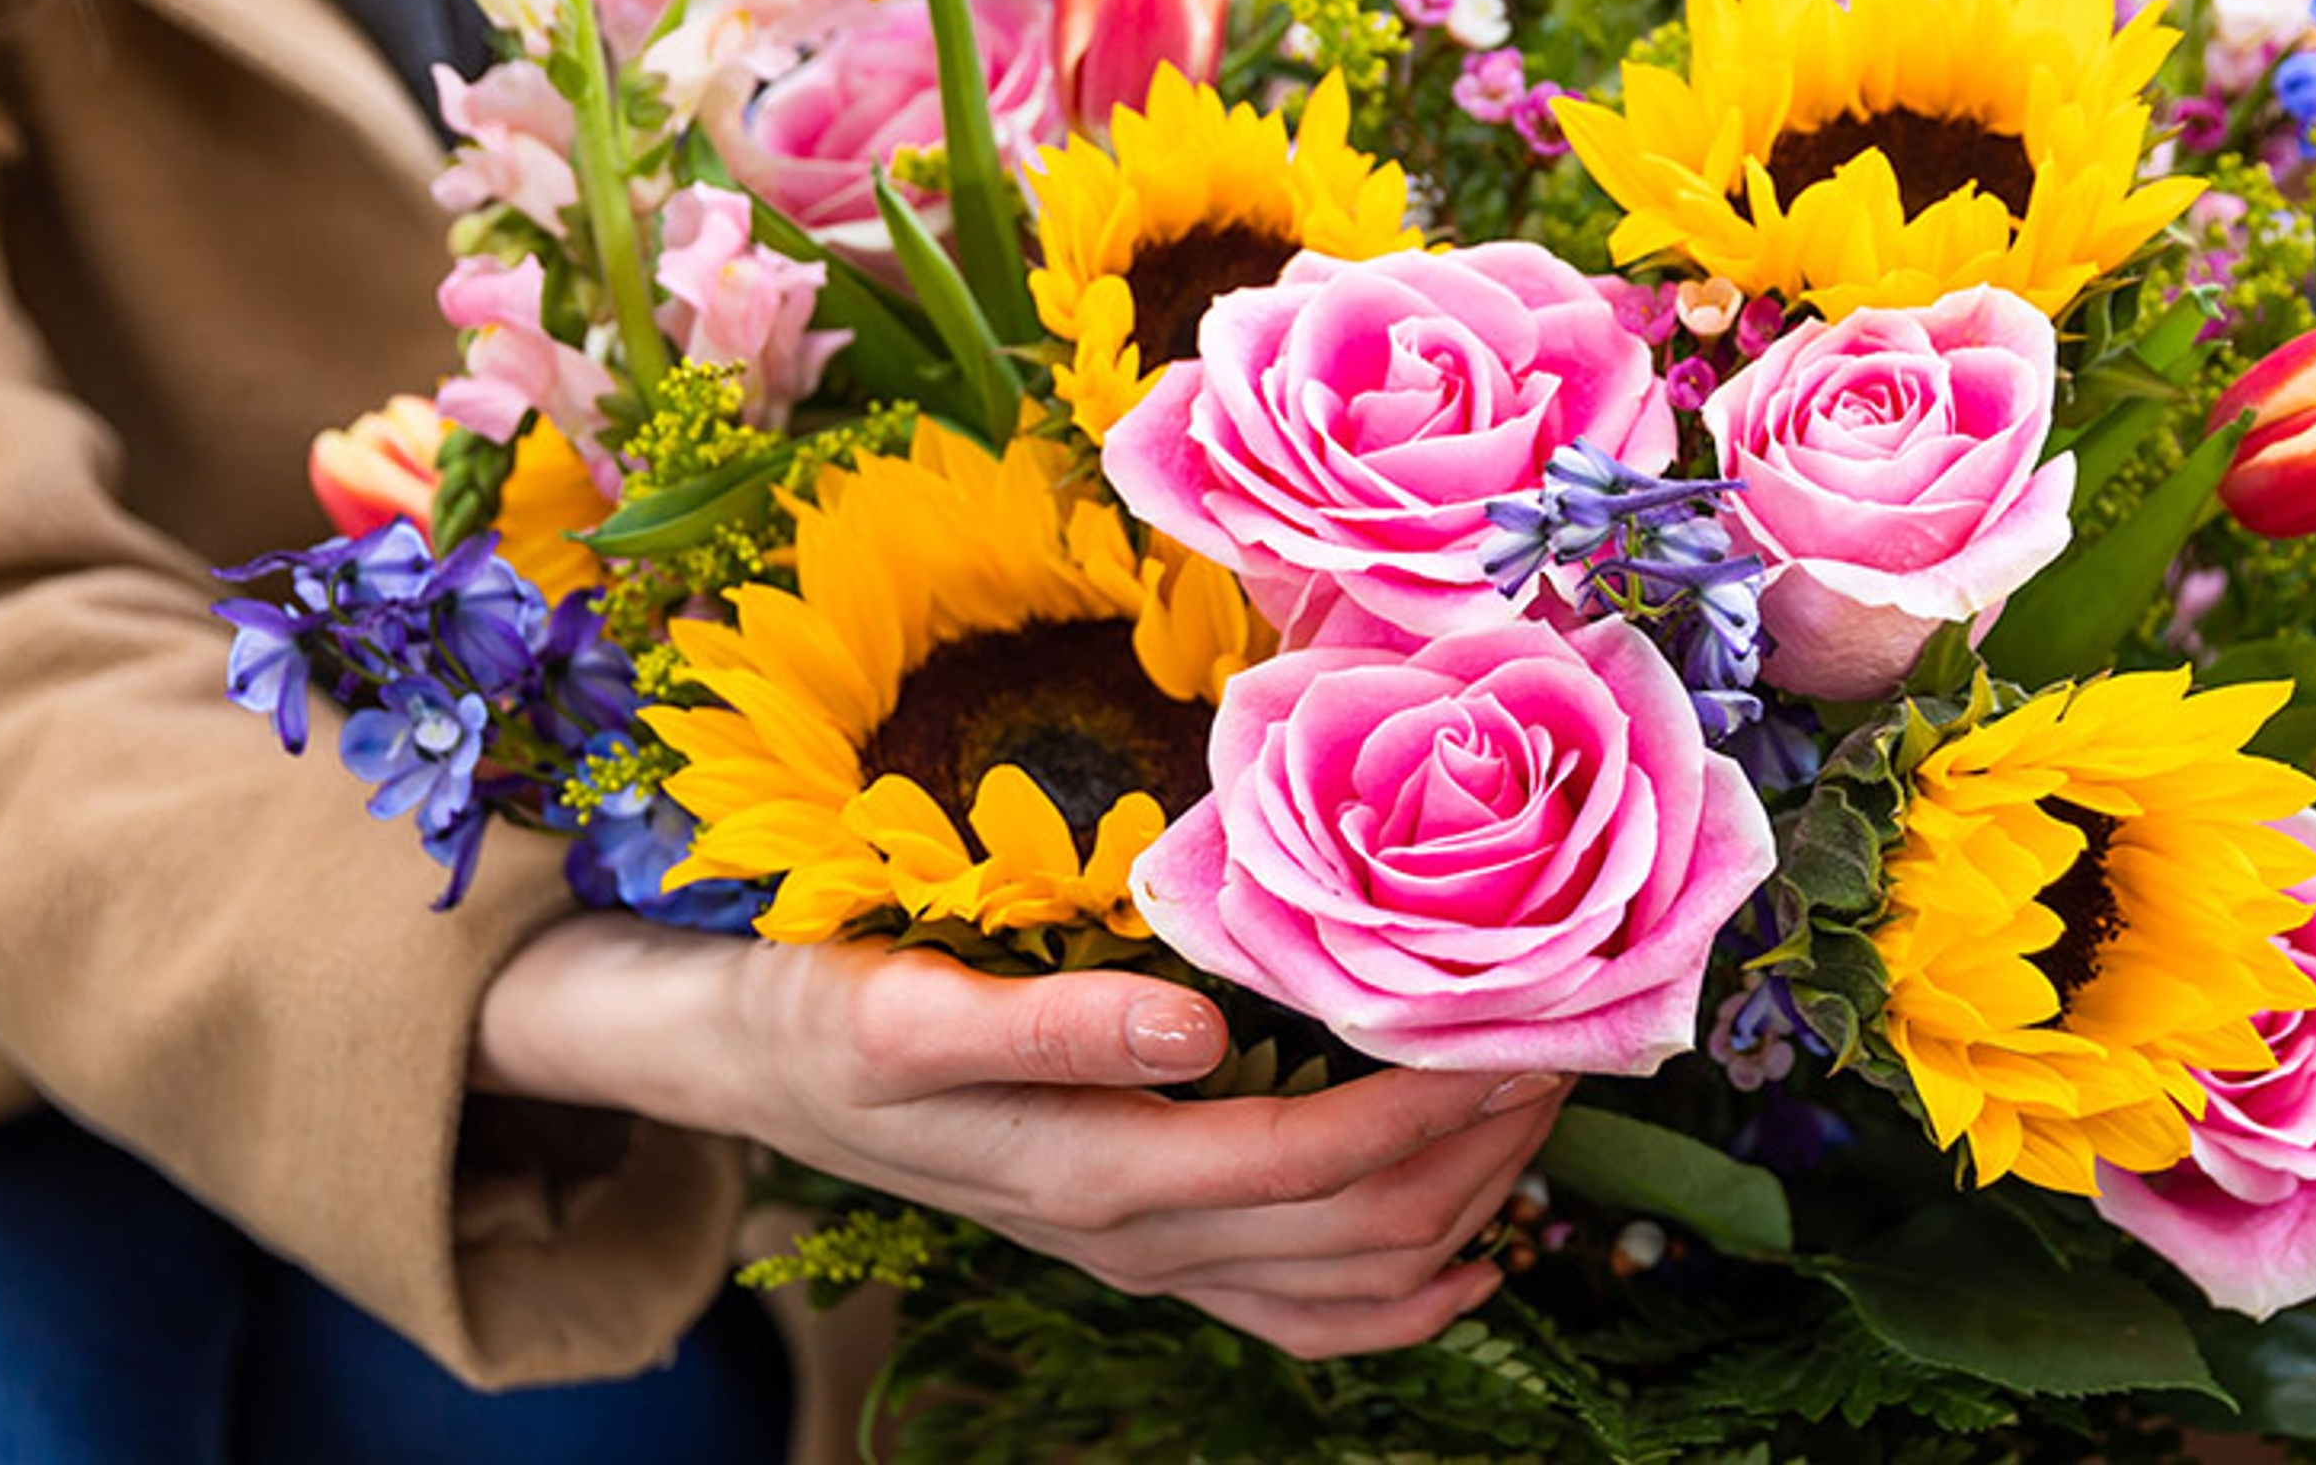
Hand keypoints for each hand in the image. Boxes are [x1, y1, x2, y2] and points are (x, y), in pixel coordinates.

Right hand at [478, 914, 1570, 1358]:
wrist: (744, 1066)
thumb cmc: (821, 1010)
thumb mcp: (907, 1001)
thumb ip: (1052, 1019)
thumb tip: (1197, 1030)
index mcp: (1098, 1172)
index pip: (1319, 1163)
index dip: (1435, 1107)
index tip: (1530, 1028)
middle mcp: (1135, 1237)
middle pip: (1359, 1229)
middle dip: (1480, 1146)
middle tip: (1571, 1044)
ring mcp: (1141, 1257)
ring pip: (1346, 1281)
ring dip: (1463, 1207)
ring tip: (1540, 1113)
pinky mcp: (1140, 1244)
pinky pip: (1298, 1314)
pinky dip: (1400, 1299)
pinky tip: (1469, 1260)